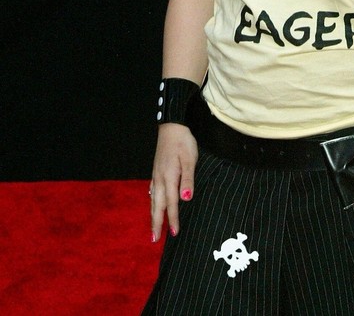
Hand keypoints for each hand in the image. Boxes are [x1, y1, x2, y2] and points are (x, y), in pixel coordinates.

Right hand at [150, 123, 197, 242]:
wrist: (171, 126)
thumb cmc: (183, 142)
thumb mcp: (189, 159)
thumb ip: (187, 180)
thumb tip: (185, 199)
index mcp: (168, 177)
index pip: (172, 203)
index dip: (173, 219)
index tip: (174, 233)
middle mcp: (160, 178)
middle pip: (158, 205)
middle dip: (156, 222)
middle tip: (154, 239)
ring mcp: (156, 174)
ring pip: (154, 198)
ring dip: (153, 214)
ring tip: (153, 226)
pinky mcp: (156, 169)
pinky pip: (153, 190)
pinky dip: (152, 200)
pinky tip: (153, 201)